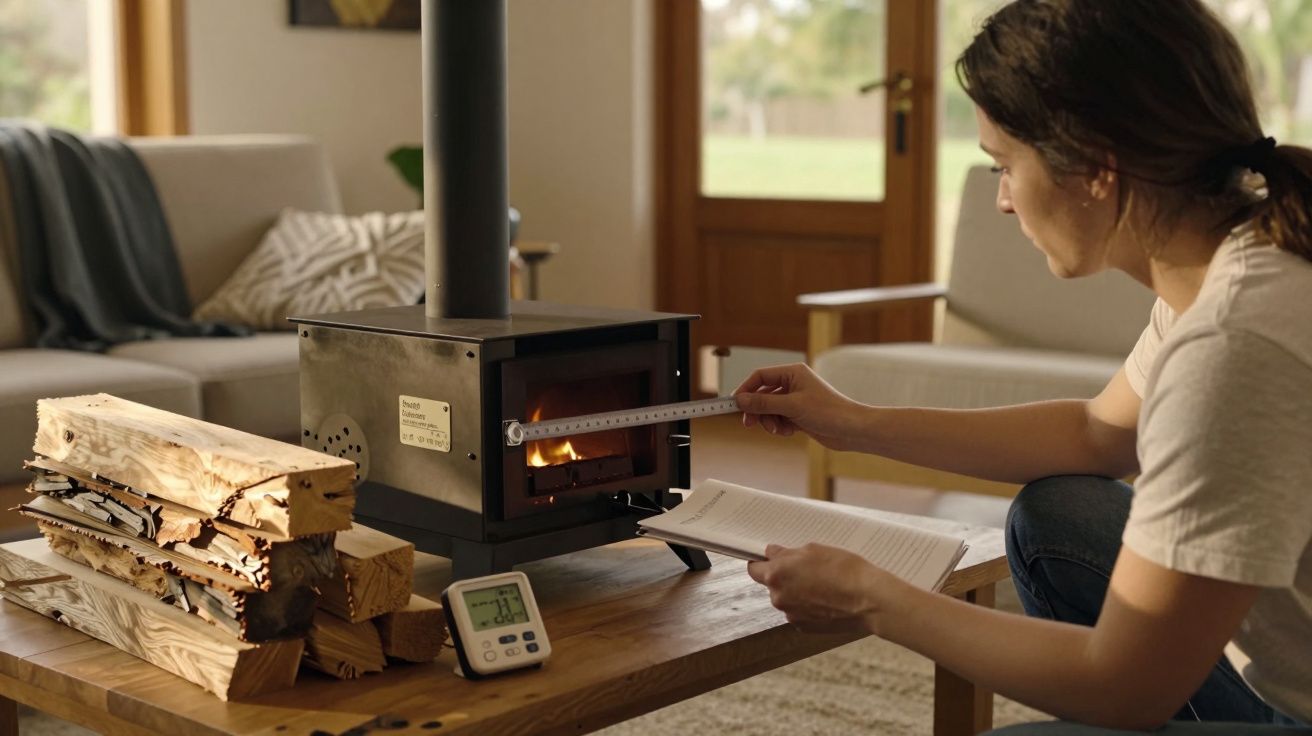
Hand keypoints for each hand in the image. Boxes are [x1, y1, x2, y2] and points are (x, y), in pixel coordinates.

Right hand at [733, 363, 866, 450]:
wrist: (851, 430)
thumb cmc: (829, 412)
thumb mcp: (792, 407)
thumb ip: (764, 403)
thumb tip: (741, 400)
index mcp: (793, 372)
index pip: (760, 376)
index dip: (746, 389)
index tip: (734, 404)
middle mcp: (794, 383)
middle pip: (763, 394)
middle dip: (757, 410)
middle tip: (749, 423)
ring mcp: (796, 400)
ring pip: (770, 409)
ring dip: (770, 421)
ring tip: (778, 430)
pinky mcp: (799, 415)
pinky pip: (779, 419)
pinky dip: (780, 426)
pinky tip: (789, 432)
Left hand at [746, 543, 899, 634]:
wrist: (869, 600)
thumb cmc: (844, 570)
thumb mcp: (814, 550)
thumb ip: (787, 553)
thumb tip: (773, 554)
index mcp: (777, 574)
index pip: (754, 568)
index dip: (762, 562)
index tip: (771, 559)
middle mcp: (778, 597)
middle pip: (771, 584)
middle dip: (783, 576)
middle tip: (806, 569)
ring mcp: (790, 614)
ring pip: (786, 598)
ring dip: (796, 591)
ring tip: (821, 585)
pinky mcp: (803, 627)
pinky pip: (798, 612)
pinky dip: (806, 606)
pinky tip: (825, 599)